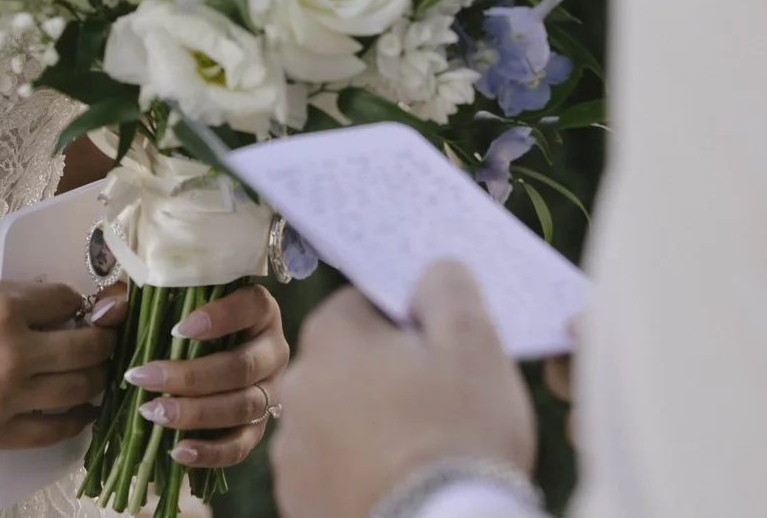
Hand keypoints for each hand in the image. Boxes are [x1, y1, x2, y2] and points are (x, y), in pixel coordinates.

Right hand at [0, 273, 116, 449]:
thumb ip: (10, 294)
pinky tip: (81, 410)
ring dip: (94, 378)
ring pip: (78, 390)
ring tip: (95, 372)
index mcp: (4, 307)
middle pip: (86, 348)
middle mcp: (13, 353)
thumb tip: (51, 304)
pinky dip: (75, 419)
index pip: (67, 301)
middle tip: (102, 337)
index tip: (76, 305)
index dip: (75, 300)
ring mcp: (3, 398)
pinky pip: (52, 431)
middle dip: (101, 339)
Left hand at [109, 281, 290, 470]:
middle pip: (241, 366)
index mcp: (258, 309)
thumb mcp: (159, 301)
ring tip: (152, 412)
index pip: (251, 306)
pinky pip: (241, 446)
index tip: (176, 329)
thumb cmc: (180, 320)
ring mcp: (269, 390)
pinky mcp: (258, 427)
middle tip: (143, 378)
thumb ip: (132, 299)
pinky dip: (211, 452)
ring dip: (195, 413)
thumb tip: (109, 312)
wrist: (207, 354)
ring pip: (243, 406)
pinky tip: (178, 450)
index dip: (219, 317)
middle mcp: (272, 349)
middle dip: (190, 376)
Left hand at [269, 261, 535, 517]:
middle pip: (349, 363)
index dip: (410, 327)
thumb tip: (431, 271)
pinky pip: (331, 472)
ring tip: (419, 454)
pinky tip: (396, 483)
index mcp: (331, 335)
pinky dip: (358, 474)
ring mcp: (291, 450)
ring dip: (370, 428)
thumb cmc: (460, 433)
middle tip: (438, 408)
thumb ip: (449, 288)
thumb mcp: (474, 343)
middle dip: (387, 377)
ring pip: (338, 419)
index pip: (366, 305)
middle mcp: (296, 386)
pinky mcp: (297, 501)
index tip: (440, 357)